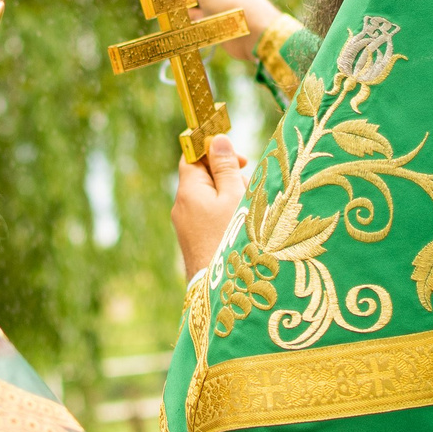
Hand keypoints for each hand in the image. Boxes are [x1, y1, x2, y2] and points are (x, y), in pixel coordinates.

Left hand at [174, 135, 250, 279]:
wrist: (222, 290)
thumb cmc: (232, 239)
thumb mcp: (235, 197)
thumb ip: (226, 167)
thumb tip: (217, 140)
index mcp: (188, 191)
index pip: (192, 157)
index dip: (214, 150)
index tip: (240, 158)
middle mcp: (181, 207)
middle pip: (201, 177)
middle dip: (227, 175)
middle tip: (251, 185)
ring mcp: (185, 226)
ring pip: (207, 199)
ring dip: (229, 196)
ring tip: (250, 209)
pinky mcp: (193, 242)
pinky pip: (206, 217)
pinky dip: (224, 214)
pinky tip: (241, 226)